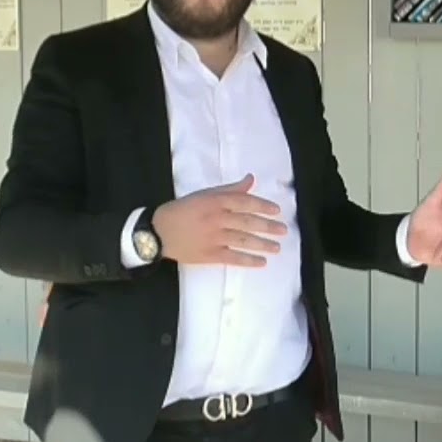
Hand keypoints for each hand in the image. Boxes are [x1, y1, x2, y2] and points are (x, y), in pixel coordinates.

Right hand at [153, 174, 286, 266]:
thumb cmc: (183, 210)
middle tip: (283, 230)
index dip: (262, 205)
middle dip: (267, 226)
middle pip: (246, 222)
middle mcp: (216, 219)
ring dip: (262, 244)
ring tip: (277, 248)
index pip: (244, 202)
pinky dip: (247, 260)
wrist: (159, 232)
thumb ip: (230, 189)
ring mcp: (213, 238)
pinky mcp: (209, 255)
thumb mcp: (205, 195)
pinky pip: (232, 258)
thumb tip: (251, 179)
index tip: (276, 210)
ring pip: (242, 240)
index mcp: (215, 202)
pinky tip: (261, 262)